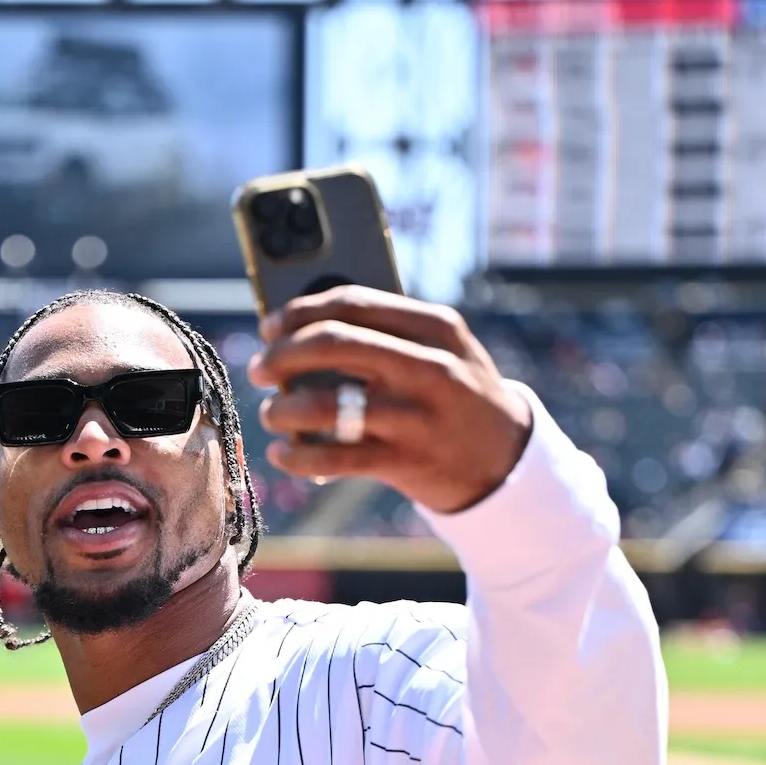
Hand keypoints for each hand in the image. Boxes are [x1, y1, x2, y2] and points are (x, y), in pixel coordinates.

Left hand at [247, 287, 531, 513]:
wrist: (505, 459)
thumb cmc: (457, 395)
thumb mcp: (443, 350)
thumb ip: (390, 333)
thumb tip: (305, 329)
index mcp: (436, 327)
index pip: (353, 302)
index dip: (300, 311)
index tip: (271, 325)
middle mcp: (428, 367)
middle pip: (334, 344)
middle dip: (283, 354)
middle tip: (260, 368)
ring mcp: (415, 416)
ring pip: (327, 404)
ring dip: (283, 409)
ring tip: (271, 414)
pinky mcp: (403, 461)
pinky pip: (334, 458)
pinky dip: (298, 457)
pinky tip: (283, 454)